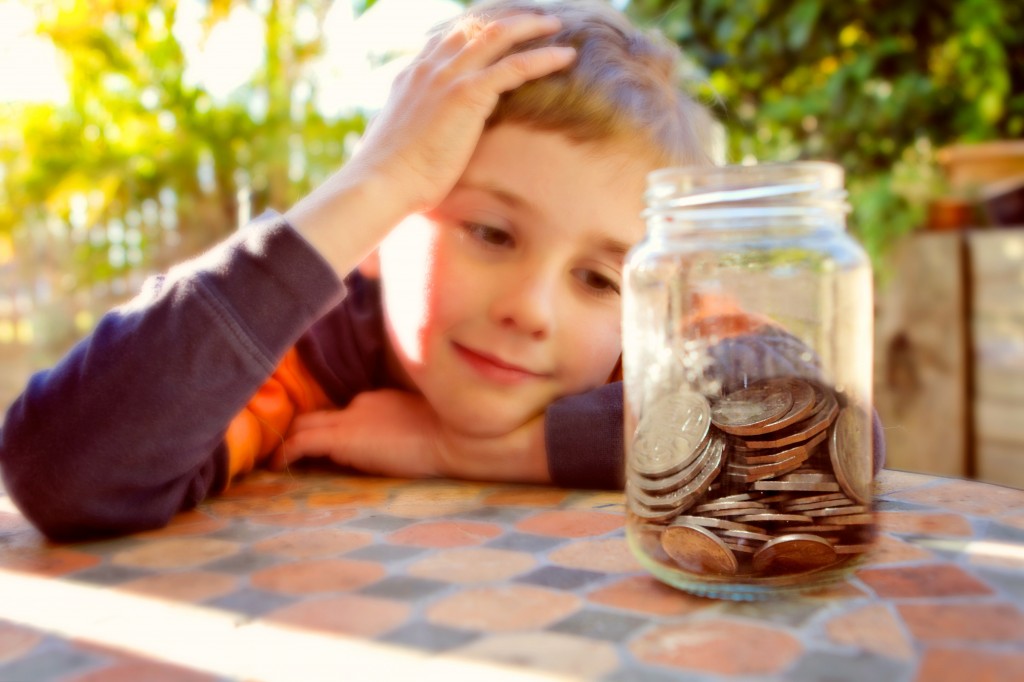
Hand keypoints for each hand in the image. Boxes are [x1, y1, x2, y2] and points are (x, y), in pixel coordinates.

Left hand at [272, 389, 549, 482]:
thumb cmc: (453, 435)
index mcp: (381, 401)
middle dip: (302, 430)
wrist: (455, 435)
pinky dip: (286, 452)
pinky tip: (277, 466)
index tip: (324, 441)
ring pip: (304, 425)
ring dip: (290, 441)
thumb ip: (406, 428)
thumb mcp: (425, 427)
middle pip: (318, 414)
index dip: (331, 426)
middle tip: (287, 450)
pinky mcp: (343, 439)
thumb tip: (410, 441)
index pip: (345, 412)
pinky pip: (301, 442)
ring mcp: (350, 420)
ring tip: (277, 459)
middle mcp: (360, 405)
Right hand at [350, 13, 575, 214]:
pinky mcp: (465, 94)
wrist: (382, 183)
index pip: (450, 36)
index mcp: (413, 74)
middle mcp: (429, 66)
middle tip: (535, 19)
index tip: (502, 27)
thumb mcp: (401, 141)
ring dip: (530, 26)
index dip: (478, 27)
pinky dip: (542, 58)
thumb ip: (415, 127)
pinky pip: (514, 67)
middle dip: (508, 18)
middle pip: (475, 25)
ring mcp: (447, 76)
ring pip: (497, 35)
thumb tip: (421, 139)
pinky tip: (565, 57)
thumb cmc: (390, 176)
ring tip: (555, 25)